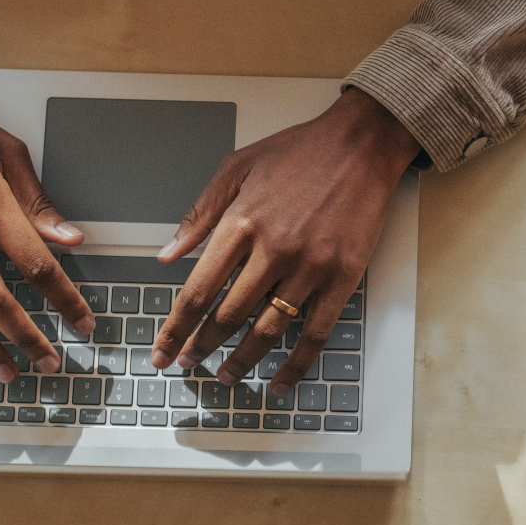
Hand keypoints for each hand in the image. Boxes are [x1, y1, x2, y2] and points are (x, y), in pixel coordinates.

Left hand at [150, 88, 420, 396]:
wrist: (361, 143)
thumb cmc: (301, 151)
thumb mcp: (237, 167)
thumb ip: (200, 213)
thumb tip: (168, 255)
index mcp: (242, 222)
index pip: (198, 291)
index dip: (176, 328)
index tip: (164, 350)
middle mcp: (273, 249)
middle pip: (228, 316)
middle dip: (202, 347)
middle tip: (188, 364)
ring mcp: (311, 266)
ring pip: (268, 330)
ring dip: (243, 360)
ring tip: (226, 376)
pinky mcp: (343, 276)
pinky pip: (317, 332)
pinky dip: (297, 364)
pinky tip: (281, 381)